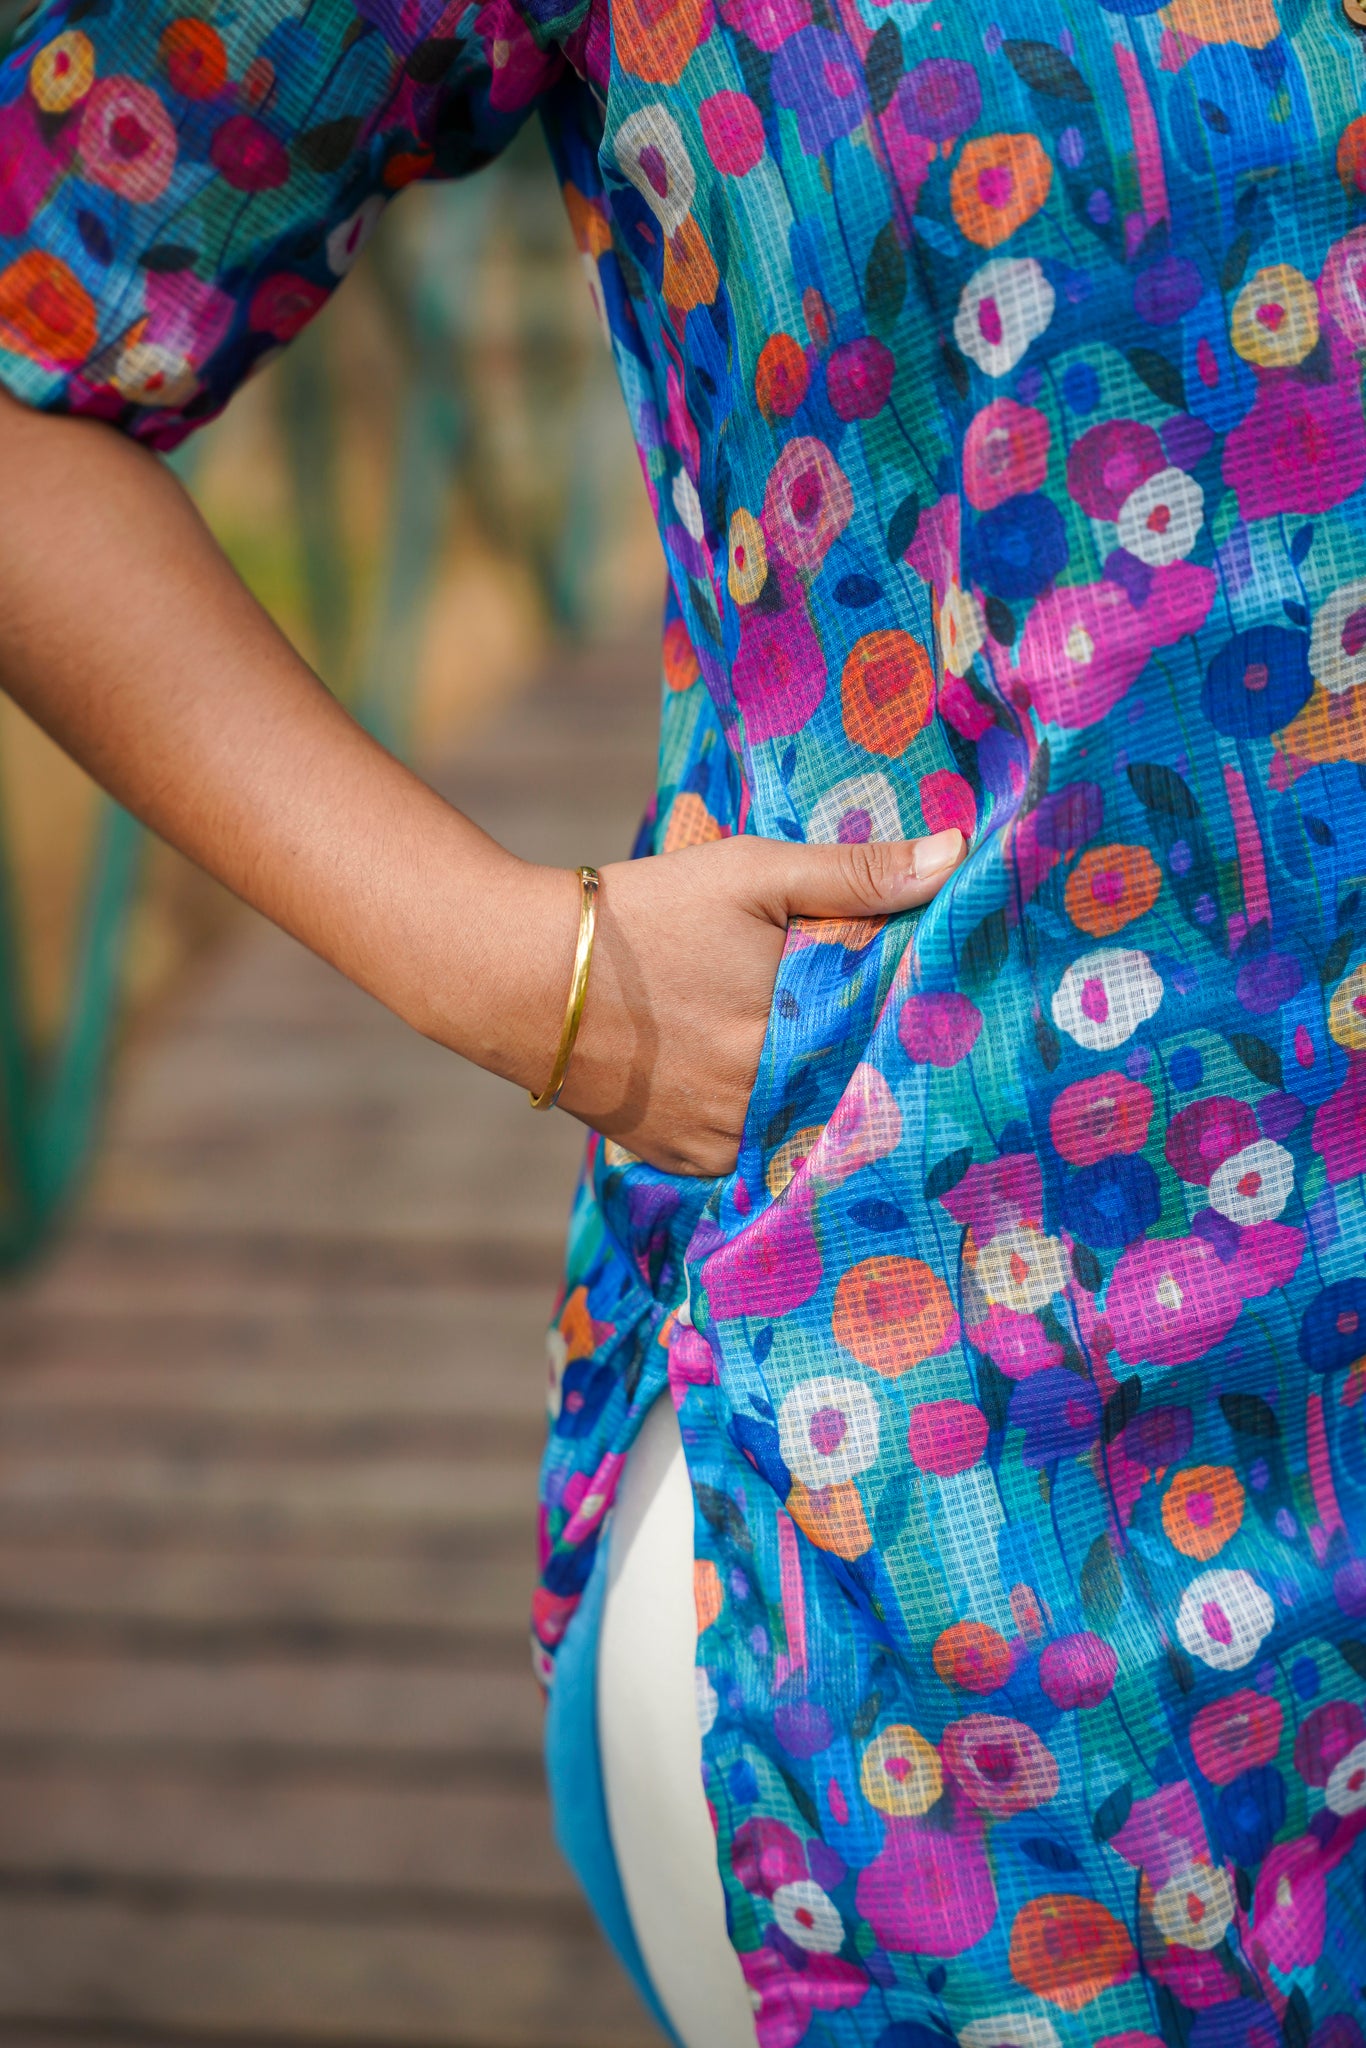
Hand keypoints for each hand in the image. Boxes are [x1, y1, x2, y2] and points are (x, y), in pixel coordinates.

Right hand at [550, 829, 966, 1176]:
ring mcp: (726, 1141)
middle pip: (852, 1095)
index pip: (893, 1043)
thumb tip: (958, 855)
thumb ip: (855, 871)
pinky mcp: (685, 1161)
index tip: (945, 1013)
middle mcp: (770, 1103)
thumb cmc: (646, 913)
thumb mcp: (751, 873)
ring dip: (824, 1108)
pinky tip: (777, 1098)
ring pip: (806, 1133)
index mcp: (801, 1032)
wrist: (521, 977)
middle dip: (873, 1071)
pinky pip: (753, 1158)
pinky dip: (770, 1133)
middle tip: (894, 1046)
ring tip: (836, 1072)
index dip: (917, 1028)